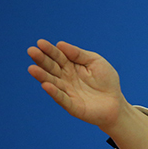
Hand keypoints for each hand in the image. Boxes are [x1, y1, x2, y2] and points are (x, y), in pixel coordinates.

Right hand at [28, 39, 147, 148]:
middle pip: (52, 68)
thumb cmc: (106, 81)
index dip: (50, 50)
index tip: (40, 43)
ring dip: (42, 76)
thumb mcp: (95, 61)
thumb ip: (79, 54)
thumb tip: (60, 44)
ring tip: (32, 69)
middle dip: (41, 60)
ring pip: (53, 82)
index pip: (58, 56)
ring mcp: (67, 92)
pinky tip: (46, 85)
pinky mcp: (72, 105)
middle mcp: (65, 78)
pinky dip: (54, 92)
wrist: (116, 103)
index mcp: (71, 66)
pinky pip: (62, 98)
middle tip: (31, 51)